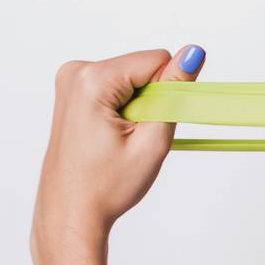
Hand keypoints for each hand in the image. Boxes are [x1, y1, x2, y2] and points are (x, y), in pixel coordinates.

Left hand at [32, 45, 205, 264]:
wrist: (71, 212)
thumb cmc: (106, 186)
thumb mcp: (153, 139)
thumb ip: (175, 90)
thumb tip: (193, 52)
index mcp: (92, 80)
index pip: (157, 59)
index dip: (167, 93)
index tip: (149, 126)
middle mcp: (75, 72)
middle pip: (143, 67)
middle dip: (150, 100)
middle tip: (132, 138)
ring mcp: (70, 81)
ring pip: (132, 77)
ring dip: (138, 106)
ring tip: (120, 140)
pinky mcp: (73, 91)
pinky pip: (117, 86)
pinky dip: (124, 108)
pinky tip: (111, 135)